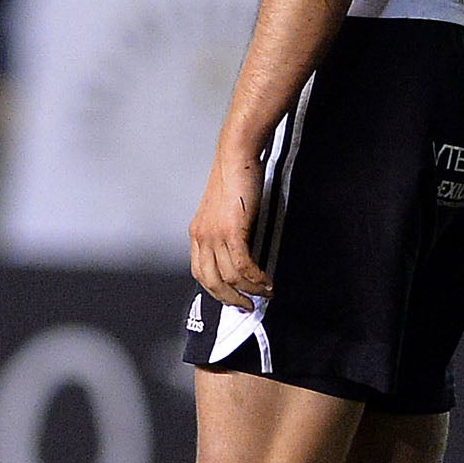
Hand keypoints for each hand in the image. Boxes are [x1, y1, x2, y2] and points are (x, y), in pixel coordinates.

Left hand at [188, 144, 270, 306]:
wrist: (236, 156)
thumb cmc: (234, 178)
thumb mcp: (224, 211)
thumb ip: (227, 232)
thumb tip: (241, 253)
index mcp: (197, 233)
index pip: (200, 273)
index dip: (216, 291)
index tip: (232, 298)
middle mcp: (201, 236)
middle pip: (210, 282)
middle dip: (230, 299)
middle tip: (247, 306)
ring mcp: (214, 235)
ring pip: (229, 277)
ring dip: (249, 291)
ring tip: (265, 294)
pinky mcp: (231, 231)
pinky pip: (242, 266)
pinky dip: (256, 278)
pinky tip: (267, 282)